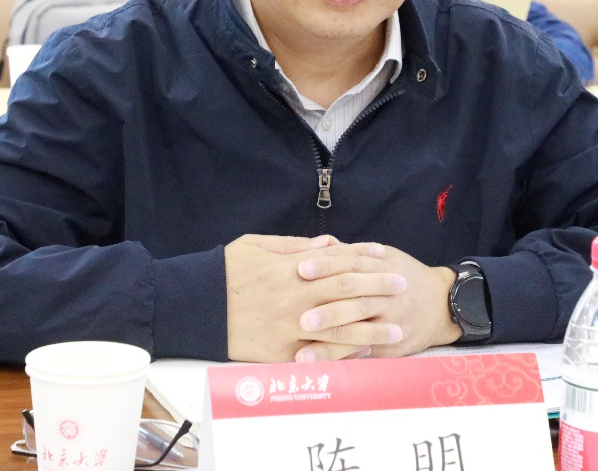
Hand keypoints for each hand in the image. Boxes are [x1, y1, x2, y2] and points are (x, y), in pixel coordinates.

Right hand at [225, 234, 406, 362]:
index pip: (337, 261)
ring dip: (372, 328)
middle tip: (403, 285)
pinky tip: (364, 353)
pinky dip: (343, 354)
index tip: (385, 255)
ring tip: (396, 329)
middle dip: (378, 288)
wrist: (195, 306)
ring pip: (340, 328)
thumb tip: (328, 243)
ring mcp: (290, 328)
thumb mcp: (257, 245)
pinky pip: (320, 355)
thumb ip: (295, 245)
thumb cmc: (225, 271)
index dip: (363, 257)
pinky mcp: (280, 353)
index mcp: (292, 269)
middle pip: (347, 292)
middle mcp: (296, 298)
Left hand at [296, 244, 460, 360]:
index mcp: (383, 267)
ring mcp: (391, 321)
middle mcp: (388, 294)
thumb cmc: (406, 276)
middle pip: (355, 298)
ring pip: (359, 329)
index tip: (301, 269)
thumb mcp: (387, 258)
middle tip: (300, 316)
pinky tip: (320, 363)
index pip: (352, 264)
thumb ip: (353, 254)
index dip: (326, 266)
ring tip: (303, 350)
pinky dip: (341, 357)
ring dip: (330, 340)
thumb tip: (323, 243)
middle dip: (328, 308)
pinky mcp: (390, 344)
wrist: (444, 305)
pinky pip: (363, 351)